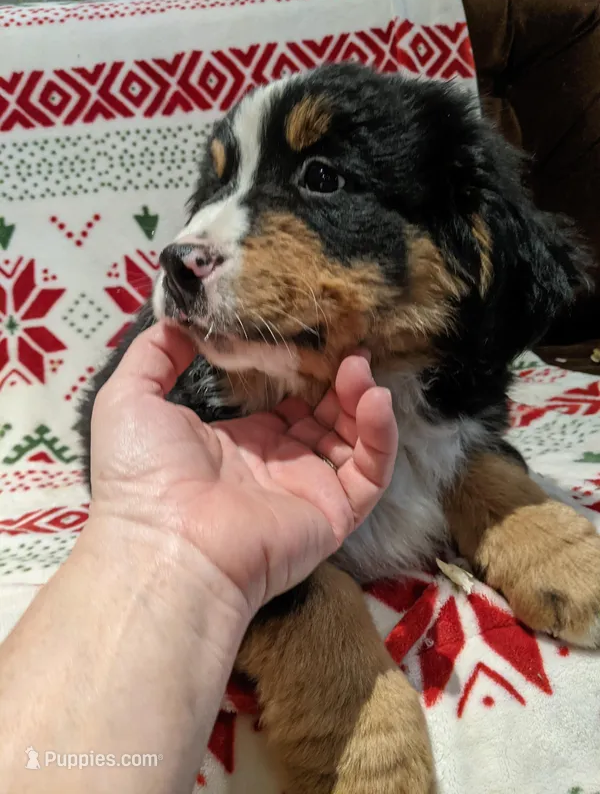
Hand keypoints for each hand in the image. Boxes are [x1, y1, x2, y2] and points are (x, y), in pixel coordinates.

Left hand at [90, 321, 397, 615]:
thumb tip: (177, 321)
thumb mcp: (130, 397)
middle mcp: (276, 466)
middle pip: (322, 417)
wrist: (166, 543)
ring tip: (359, 364)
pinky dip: (382, 436)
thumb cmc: (143, 472)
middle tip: (346, 344)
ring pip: (351, 440)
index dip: (297, 373)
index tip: (308, 336)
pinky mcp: (335, 512)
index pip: (281, 406)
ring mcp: (307, 490)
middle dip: (336, 381)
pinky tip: (375, 399)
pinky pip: (371, 472)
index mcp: (237, 444)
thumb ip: (154, 353)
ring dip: (360, 400)